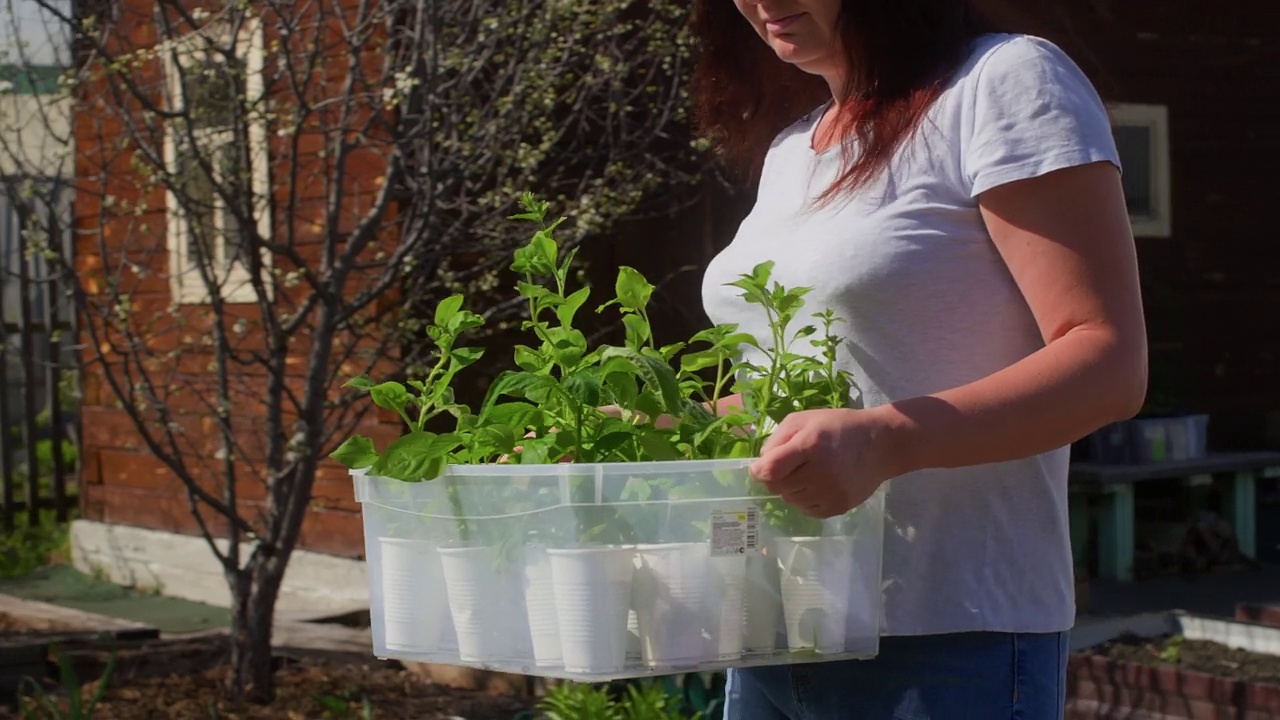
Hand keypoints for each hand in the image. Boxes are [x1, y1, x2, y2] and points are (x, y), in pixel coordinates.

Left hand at [748, 408, 902, 518]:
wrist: (881, 444)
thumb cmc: (838, 427)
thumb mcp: (805, 419)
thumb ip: (778, 439)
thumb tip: (760, 464)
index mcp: (810, 445)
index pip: (771, 469)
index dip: (758, 471)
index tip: (760, 467)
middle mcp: (820, 472)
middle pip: (777, 487)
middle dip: (775, 478)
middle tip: (788, 467)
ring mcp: (831, 493)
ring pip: (790, 500)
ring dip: (791, 489)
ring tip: (807, 473)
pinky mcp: (838, 507)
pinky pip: (807, 511)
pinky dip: (805, 500)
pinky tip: (817, 485)